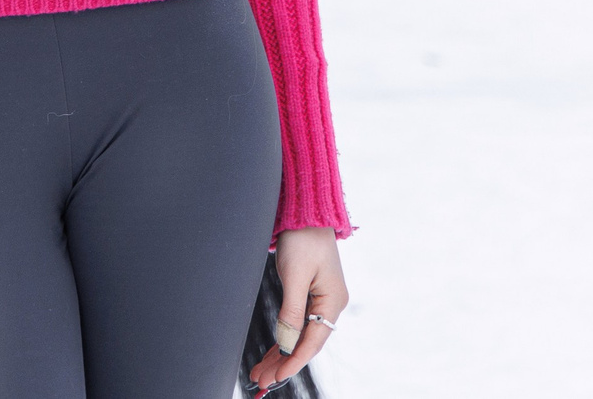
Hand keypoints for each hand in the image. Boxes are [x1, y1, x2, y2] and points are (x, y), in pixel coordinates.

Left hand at [245, 227, 345, 392]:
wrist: (306, 211)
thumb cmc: (303, 238)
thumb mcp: (294, 275)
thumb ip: (291, 311)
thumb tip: (287, 343)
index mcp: (332, 302)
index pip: (312, 341)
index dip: (293, 361)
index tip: (275, 377)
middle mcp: (330, 305)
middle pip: (305, 343)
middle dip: (283, 363)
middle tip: (260, 381)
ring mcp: (320, 301)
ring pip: (299, 336)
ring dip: (281, 354)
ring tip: (261, 372)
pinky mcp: (309, 295)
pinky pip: (297, 324)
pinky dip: (284, 339)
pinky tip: (273, 353)